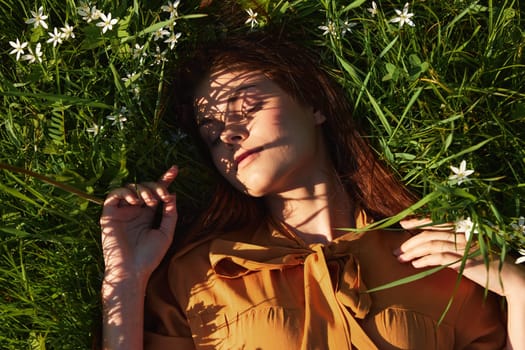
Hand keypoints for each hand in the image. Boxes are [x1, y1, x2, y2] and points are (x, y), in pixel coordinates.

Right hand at [100, 166, 178, 283]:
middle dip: (155, 187)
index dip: (165, 179)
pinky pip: (113, 195)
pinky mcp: (108, 215)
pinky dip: (124, 192)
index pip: (156, 192)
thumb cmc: (149, 257)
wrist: (132, 271)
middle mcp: (134, 211)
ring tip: (149, 202)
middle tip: (161, 197)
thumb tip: (172, 194)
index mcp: (147, 215)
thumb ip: (170, 214)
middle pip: (145, 187)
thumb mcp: (166, 233)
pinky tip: (134, 200)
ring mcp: (121, 212)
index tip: (175, 169)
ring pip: (130, 187)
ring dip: (143, 189)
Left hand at [396, 217, 524, 298]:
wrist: (513, 278)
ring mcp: (465, 246)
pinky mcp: (466, 260)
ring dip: (413, 251)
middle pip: (430, 232)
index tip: (402, 224)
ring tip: (401, 259)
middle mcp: (463, 233)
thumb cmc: (490, 264)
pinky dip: (425, 259)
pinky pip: (439, 257)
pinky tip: (415, 264)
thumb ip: (453, 244)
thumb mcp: (470, 249)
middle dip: (410, 241)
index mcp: (464, 228)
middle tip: (396, 250)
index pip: (437, 221)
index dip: (418, 221)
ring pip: (431, 244)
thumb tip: (431, 246)